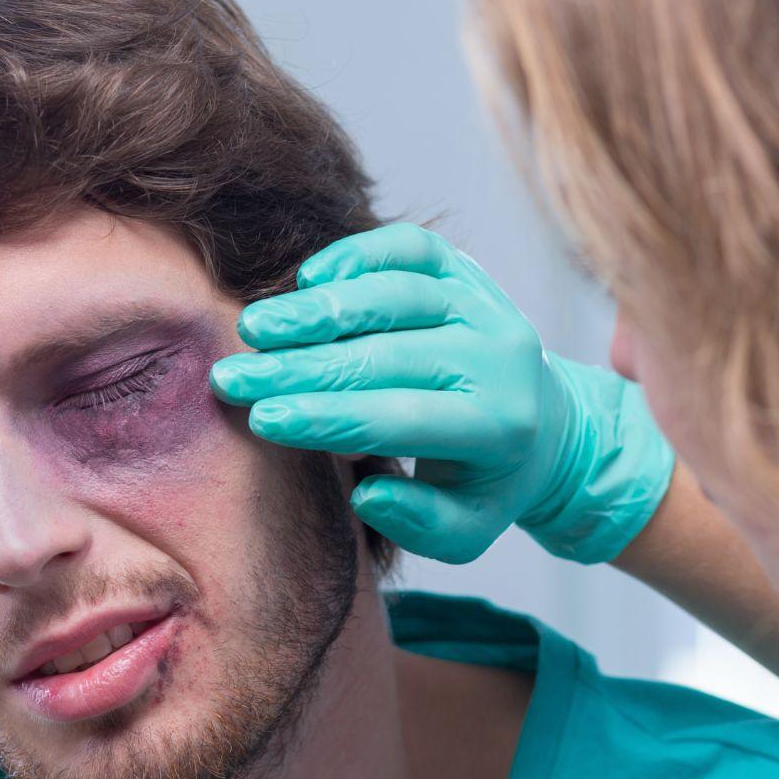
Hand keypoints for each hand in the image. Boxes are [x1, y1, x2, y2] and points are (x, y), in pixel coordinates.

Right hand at [209, 224, 674, 564]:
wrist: (545, 426)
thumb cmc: (484, 484)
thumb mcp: (465, 531)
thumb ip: (421, 523)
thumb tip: (369, 491)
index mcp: (500, 426)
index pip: (398, 417)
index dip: (326, 417)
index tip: (261, 419)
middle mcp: (501, 357)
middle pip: (386, 354)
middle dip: (300, 367)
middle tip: (233, 376)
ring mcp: (486, 305)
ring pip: (396, 294)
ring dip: (318, 310)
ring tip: (255, 327)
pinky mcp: (468, 271)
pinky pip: (412, 248)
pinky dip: (358, 256)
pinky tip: (309, 281)